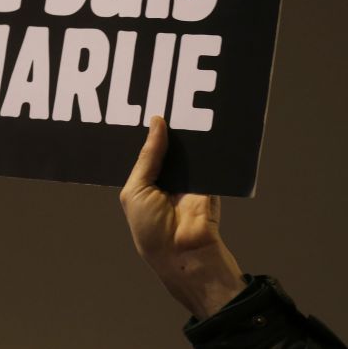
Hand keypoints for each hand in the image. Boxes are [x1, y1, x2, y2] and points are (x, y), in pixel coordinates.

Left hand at [119, 116, 245, 319]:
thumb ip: (148, 156)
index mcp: (143, 181)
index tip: (142, 104)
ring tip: (183, 99)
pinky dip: (207, 144)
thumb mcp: (137, 189)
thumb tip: (157, 122)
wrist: (183, 254)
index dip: (143, 131)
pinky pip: (209, 158)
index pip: (144, 150)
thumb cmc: (151, 229)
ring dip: (187, 132)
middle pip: (167, 145)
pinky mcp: (210, 181)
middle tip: (164, 94)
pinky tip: (203, 120)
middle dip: (166, 126)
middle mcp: (166, 178)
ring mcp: (188, 179)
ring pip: (188, 148)